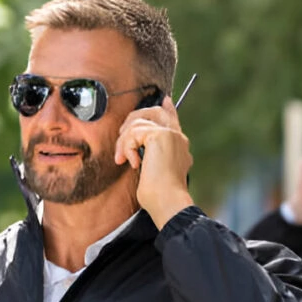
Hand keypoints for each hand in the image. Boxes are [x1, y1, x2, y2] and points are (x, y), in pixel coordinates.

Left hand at [114, 95, 193, 229]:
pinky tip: (132, 163)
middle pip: (154, 111)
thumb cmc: (160, 196)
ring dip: (124, 141)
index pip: (173, 119)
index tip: (165, 99)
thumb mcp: (154, 172)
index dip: (168, 108)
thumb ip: (151, 156)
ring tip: (122, 159)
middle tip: (122, 136)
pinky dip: (127, 147)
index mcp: (179, 145)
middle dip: (133, 119)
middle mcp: (178, 137)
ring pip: (139, 121)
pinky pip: (134, 132)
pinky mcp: (160, 136)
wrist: (168, 202)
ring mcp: (170, 134)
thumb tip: (138, 154)